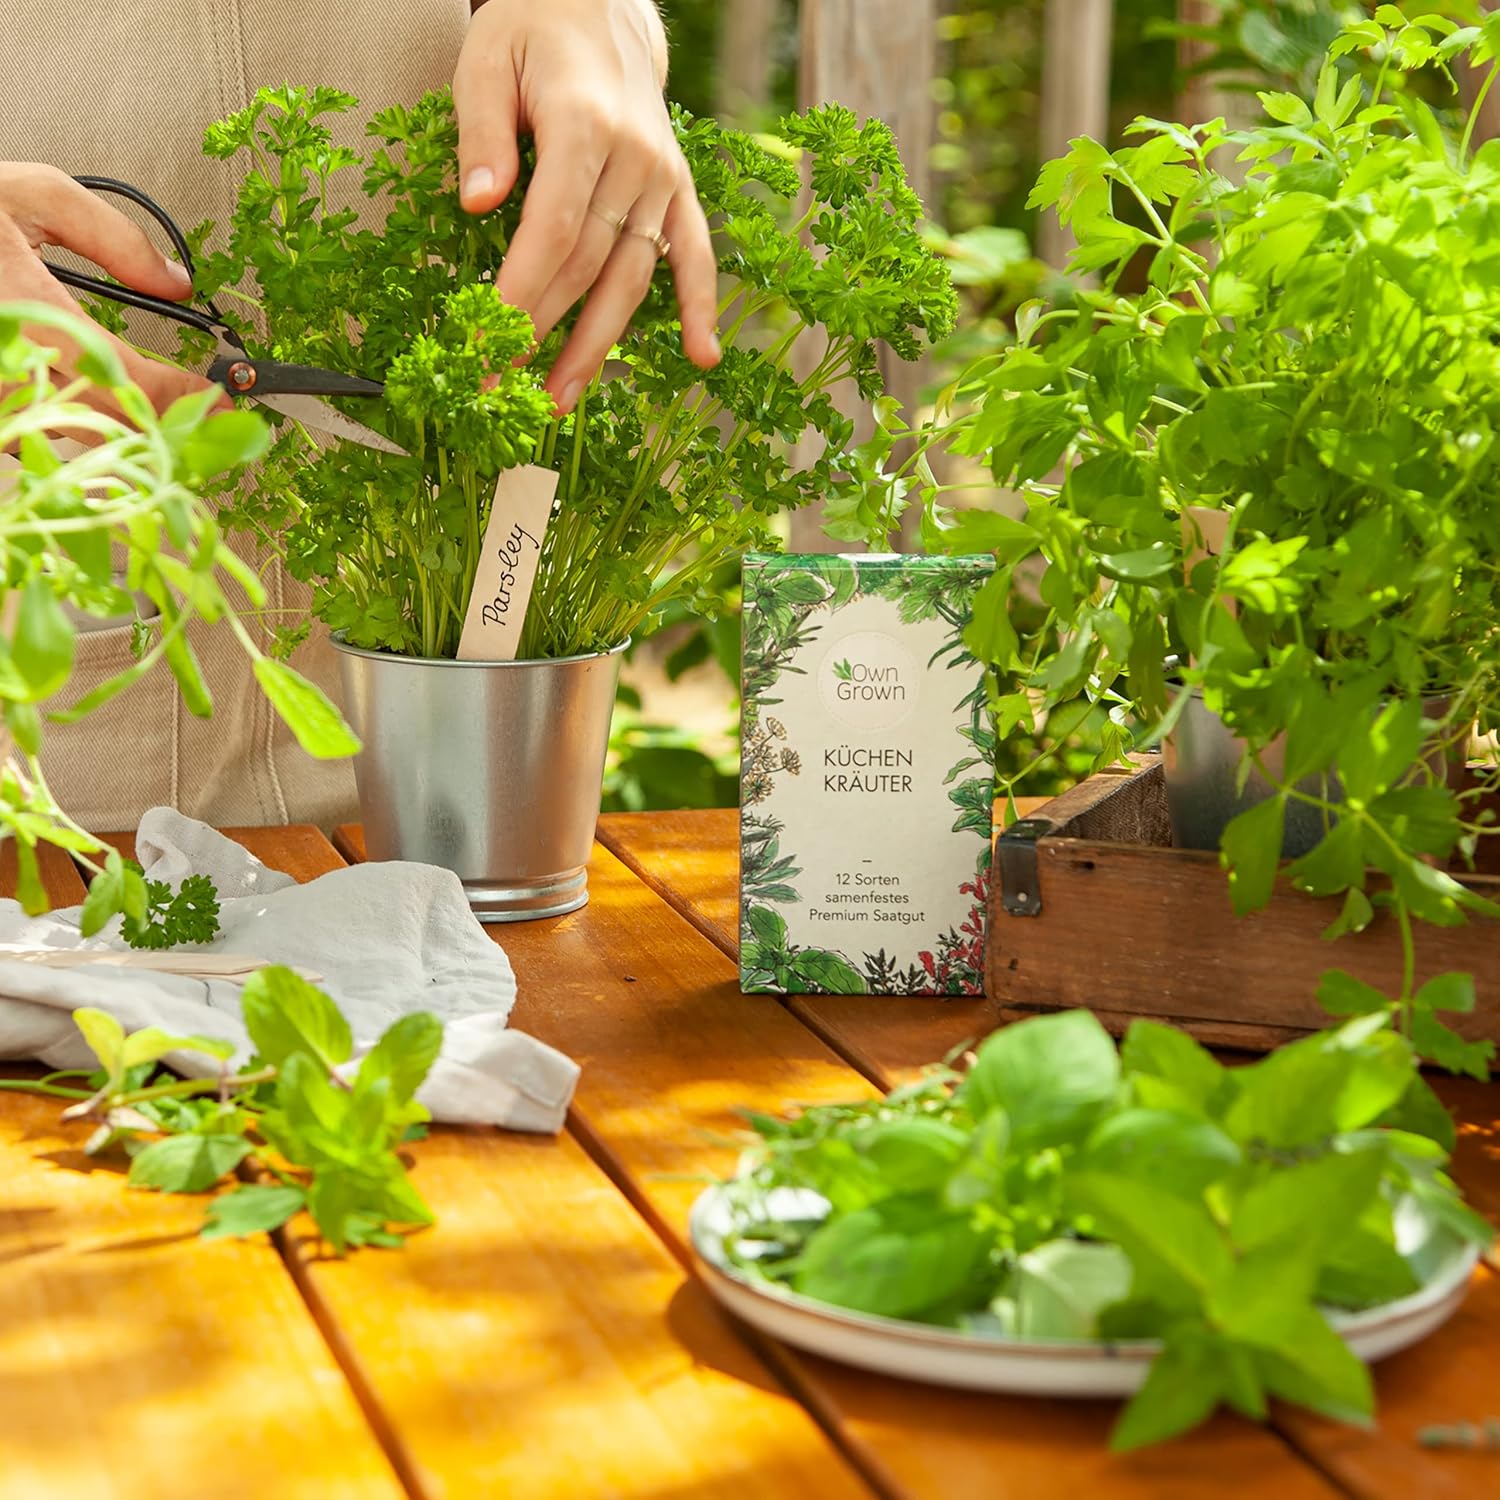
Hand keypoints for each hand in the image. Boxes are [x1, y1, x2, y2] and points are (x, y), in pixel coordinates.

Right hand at [0, 163, 217, 412]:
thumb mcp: (31, 196)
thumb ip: (113, 238)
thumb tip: (175, 281)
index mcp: (25, 312)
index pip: (130, 377)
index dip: (186, 397)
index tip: (228, 401)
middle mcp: (7, 367)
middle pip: (111, 423)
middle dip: (168, 425)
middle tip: (211, 423)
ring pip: (73, 435)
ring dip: (123, 431)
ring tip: (168, 420)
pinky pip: (32, 434)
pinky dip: (72, 426)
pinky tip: (105, 416)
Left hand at [454, 0, 720, 412]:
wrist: (598, 3)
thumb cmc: (532, 32)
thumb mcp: (486, 60)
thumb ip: (482, 133)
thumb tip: (476, 205)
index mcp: (585, 123)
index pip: (551, 231)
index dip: (519, 295)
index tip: (486, 345)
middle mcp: (634, 158)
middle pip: (587, 264)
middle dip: (542, 333)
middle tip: (503, 388)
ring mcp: (662, 177)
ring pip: (631, 276)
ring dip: (597, 344)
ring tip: (561, 400)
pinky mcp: (678, 189)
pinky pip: (695, 255)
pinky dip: (699, 307)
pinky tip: (701, 358)